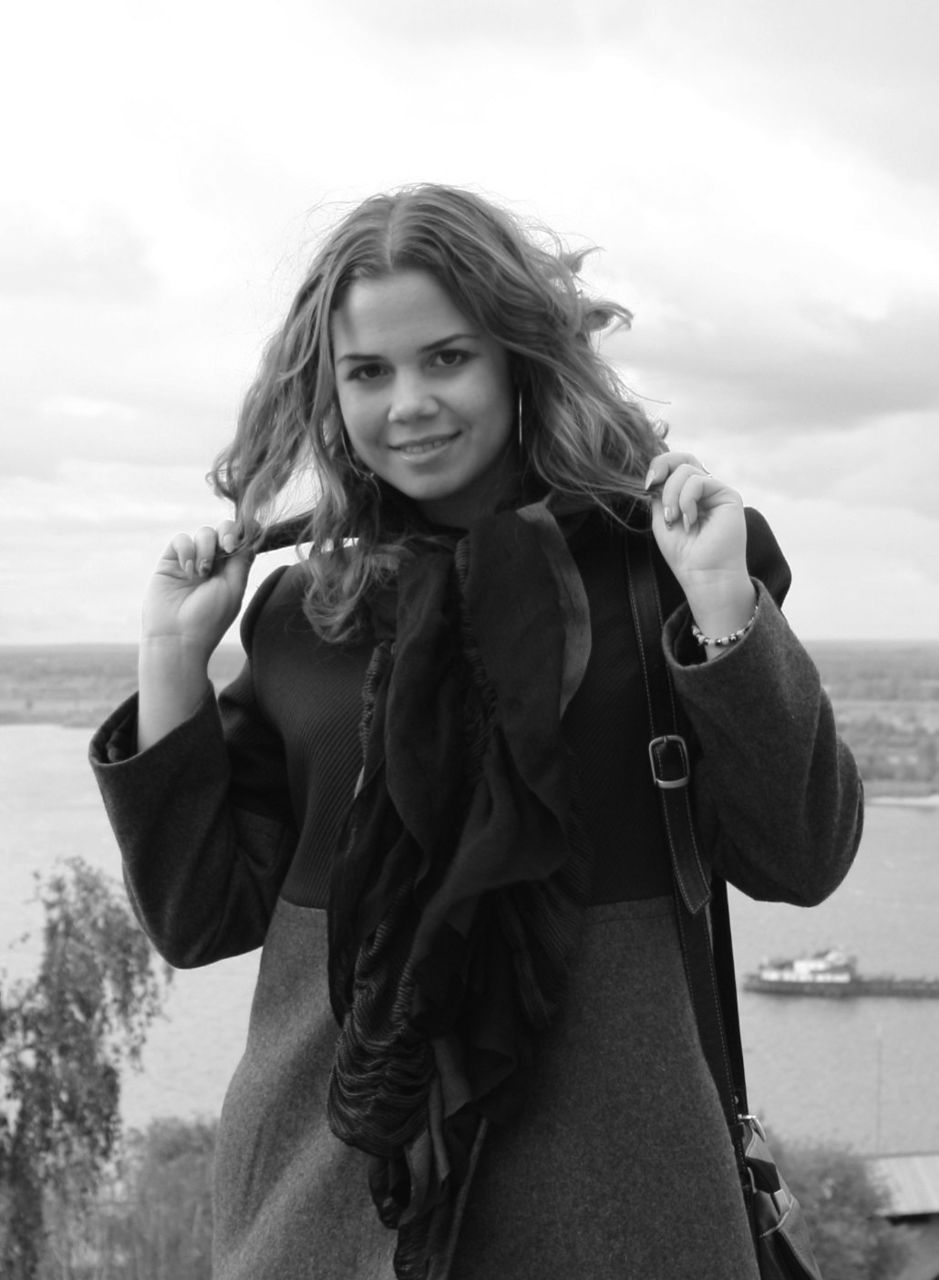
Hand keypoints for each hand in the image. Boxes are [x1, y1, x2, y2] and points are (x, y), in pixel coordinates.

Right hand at [141, 521, 253, 660]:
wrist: (177, 636)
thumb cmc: (209, 619)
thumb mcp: (233, 589)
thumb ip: (241, 561)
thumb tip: (250, 537)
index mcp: (231, 572)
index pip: (240, 542)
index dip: (244, 533)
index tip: (244, 537)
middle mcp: (213, 564)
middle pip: (224, 531)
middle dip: (227, 533)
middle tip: (227, 547)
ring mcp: (192, 561)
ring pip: (204, 533)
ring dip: (206, 547)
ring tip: (201, 573)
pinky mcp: (170, 562)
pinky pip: (181, 539)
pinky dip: (186, 549)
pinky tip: (187, 569)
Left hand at [644, 451, 754, 640]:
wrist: (704, 575)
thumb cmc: (684, 553)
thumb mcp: (662, 518)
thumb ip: (659, 493)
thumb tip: (654, 474)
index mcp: (689, 494)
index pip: (674, 466)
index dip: (658, 467)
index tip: (646, 485)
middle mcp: (705, 490)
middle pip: (683, 458)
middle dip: (662, 466)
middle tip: (651, 485)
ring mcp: (717, 491)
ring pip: (687, 470)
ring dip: (672, 495)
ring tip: (674, 519)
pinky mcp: (728, 495)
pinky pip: (699, 481)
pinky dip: (687, 500)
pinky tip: (690, 521)